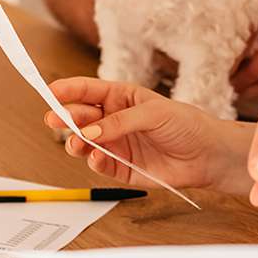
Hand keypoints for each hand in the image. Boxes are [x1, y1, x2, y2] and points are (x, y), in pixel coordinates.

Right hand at [44, 77, 231, 190]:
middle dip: (65, 117)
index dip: (68, 90)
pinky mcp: (122, 168)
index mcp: (122, 98)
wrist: (208, 155)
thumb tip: (89, 132)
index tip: (50, 91)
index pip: (89, 91)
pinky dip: (94, 161)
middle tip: (54, 119)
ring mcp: (117, 144)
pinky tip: (95, 157)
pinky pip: (101, 165)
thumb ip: (119, 122)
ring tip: (75, 142)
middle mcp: (115, 121)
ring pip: (85, 143)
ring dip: (75, 142)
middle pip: (82, 117)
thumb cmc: (186, 125)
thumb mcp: (154, 113)